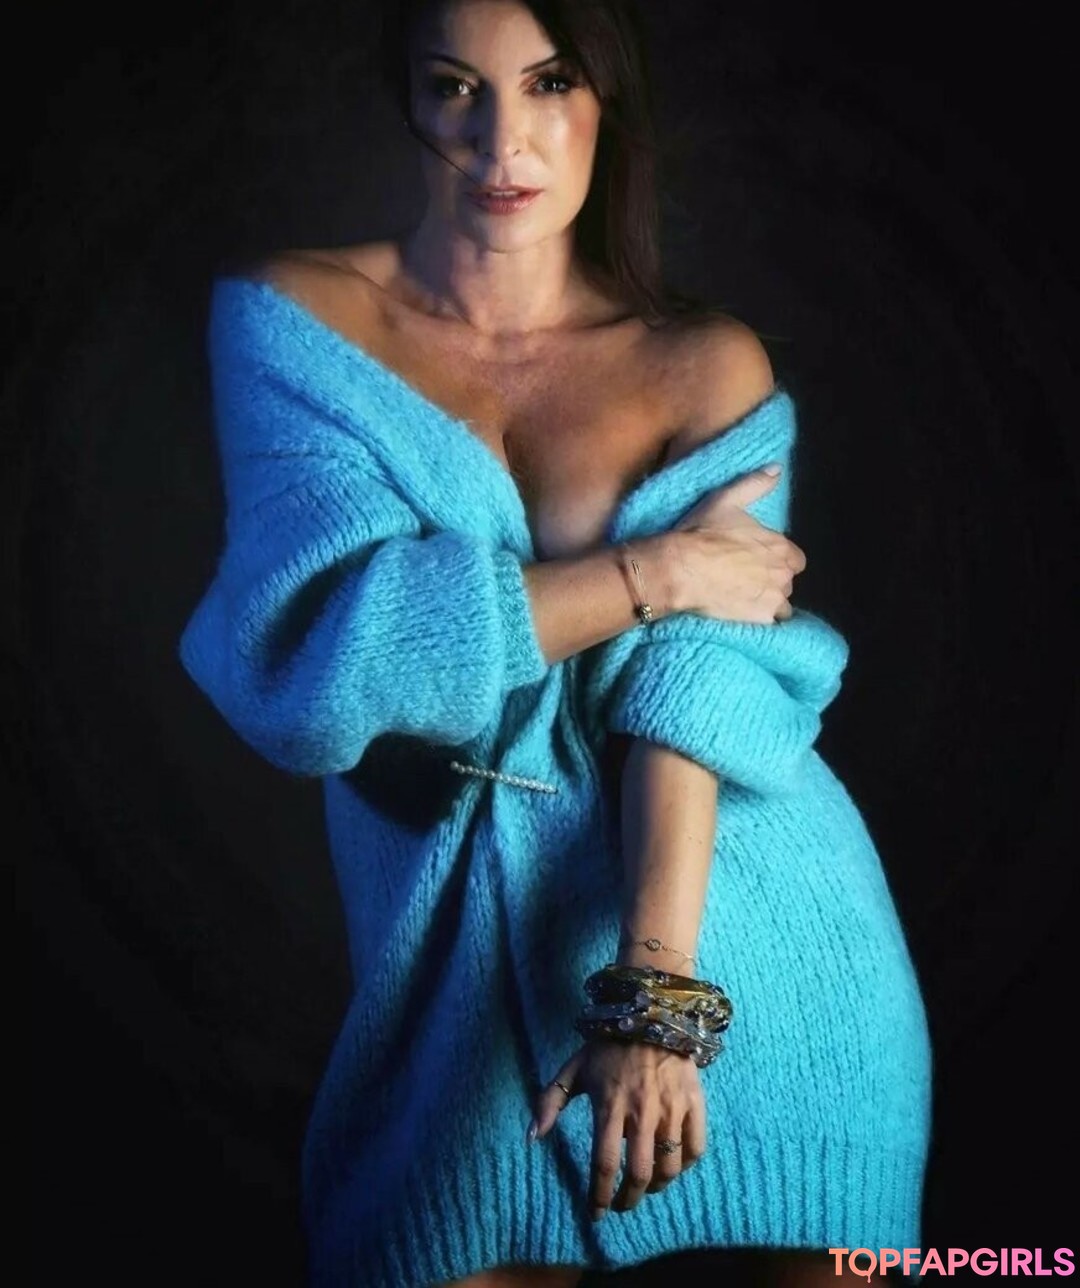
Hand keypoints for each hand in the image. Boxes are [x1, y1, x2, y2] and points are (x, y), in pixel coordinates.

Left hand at [529, 1038, 705, 1220]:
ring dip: (657, 1186)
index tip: (595, 1213)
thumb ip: (550, 1102)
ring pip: (670, 1167)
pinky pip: (695, 1147)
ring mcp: (671, 1108)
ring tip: (646, 1186)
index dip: (599, 1195)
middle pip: (640, 1173)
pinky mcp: (694, 1102)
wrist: (650, 1011)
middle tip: (622, 1204)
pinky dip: (685, 1164)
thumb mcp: (574, 1069)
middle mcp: (642, 1112)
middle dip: (629, 1199)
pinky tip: (673, 1165)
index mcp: (610, 1105)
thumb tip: (532, 1137)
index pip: (604, 1163)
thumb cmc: (608, 1045)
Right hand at [664, 465, 806, 622]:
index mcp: (780, 546)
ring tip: (745, 599)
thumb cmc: (703, 532)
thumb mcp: (727, 500)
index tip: (760, 560)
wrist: (681, 569)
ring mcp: (773, 598)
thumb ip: (755, 484)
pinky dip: (761, 620)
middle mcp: (782, 574)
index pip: (795, 559)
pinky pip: (770, 623)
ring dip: (768, 601)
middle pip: (787, 582)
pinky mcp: (760, 619)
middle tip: (747, 579)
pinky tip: (744, 615)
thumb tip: (778, 468)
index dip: (779, 560)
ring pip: (782, 604)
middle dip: (773, 581)